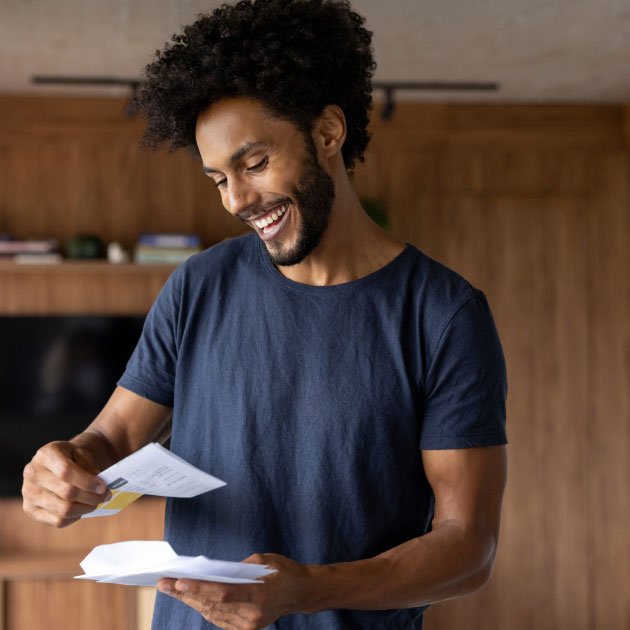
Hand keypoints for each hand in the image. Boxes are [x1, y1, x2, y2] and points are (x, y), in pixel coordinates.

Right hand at [22, 440, 109, 526]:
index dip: (87, 482)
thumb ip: (88, 467)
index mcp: (45, 454)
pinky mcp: (30, 510)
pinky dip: (75, 517)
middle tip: (106, 495)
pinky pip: (57, 521)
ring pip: (63, 510)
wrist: (54, 464)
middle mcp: (32, 474)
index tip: (103, 486)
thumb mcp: (81, 453)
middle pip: (67, 493)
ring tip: (97, 502)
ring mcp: (28, 493)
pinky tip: (82, 508)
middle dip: (91, 496)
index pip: (66, 472)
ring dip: (86, 508)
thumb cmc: (71, 458)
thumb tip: (99, 486)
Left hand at [157, 552, 315, 629]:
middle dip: (185, 594)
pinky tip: (191, 598)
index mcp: (258, 596)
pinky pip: (218, 619)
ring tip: (171, 589)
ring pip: (211, 613)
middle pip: (211, 605)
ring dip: (190, 601)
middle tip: (163, 583)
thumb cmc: (283, 571)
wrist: (301, 593)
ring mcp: (248, 626)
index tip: (179, 582)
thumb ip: (237, 568)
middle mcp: (251, 616)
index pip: (222, 593)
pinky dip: (204, 607)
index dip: (199, 589)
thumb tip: (212, 572)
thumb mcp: (263, 560)